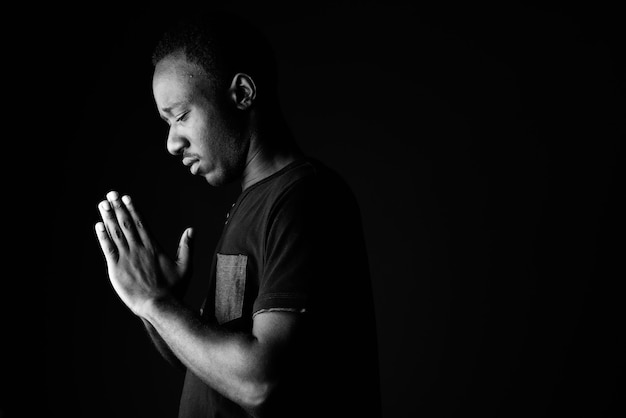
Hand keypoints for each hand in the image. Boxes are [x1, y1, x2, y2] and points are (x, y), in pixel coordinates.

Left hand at [95, 190, 193, 316]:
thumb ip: (186, 246)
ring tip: (103, 204)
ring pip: (116, 233)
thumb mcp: (185, 266)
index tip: (126, 198)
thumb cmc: (174, 288)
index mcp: (153, 247)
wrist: (159, 305)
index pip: (141, 223)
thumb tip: (191, 230)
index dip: (132, 209)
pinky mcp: (116, 269)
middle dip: (118, 208)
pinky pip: (108, 249)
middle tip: (111, 194)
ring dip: (108, 217)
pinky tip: (98, 226)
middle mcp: (139, 249)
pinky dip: (103, 237)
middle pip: (126, 224)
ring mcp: (127, 258)